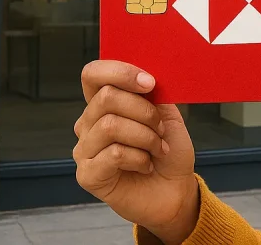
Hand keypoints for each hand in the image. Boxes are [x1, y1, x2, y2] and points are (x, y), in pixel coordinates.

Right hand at [74, 60, 199, 243]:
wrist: (176, 189)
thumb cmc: (168, 151)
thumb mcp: (167, 115)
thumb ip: (152, 94)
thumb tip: (145, 76)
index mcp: (105, 104)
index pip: (93, 74)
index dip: (120, 72)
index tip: (150, 83)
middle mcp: (88, 124)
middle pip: (106, 98)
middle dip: (144, 111)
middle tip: (160, 129)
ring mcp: (84, 150)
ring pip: (110, 125)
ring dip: (145, 136)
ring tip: (157, 148)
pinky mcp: (87, 175)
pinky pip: (112, 154)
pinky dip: (139, 157)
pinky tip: (146, 165)